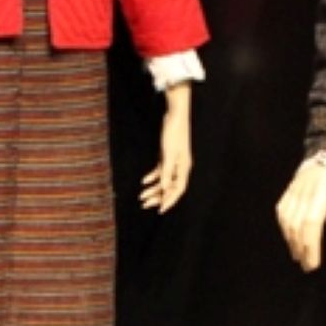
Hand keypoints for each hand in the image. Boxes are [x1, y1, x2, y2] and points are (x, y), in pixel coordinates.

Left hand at [141, 91, 192, 211]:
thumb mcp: (168, 154)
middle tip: (144, 204)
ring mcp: (174, 161)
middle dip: (157, 197)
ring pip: (164, 180)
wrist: (175, 116)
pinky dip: (152, 176)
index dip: (169, 200)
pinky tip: (144, 181)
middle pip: (169, 187)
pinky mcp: (167, 155)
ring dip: (153, 188)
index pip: (177, 189)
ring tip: (141, 195)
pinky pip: (160, 170)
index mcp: (183, 168)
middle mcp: (180, 167)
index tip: (160, 210)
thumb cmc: (174, 133)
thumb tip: (164, 188)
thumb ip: (166, 171)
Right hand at [276, 149, 325, 271]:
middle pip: (297, 226)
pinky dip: (284, 226)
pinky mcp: (289, 189)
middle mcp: (303, 192)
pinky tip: (289, 237)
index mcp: (321, 192)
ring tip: (298, 256)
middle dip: (301, 249)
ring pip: (287, 220)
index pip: (311, 223)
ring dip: (291, 240)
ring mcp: (294, 190)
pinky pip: (282, 210)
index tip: (314, 263)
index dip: (311, 246)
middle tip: (307, 266)